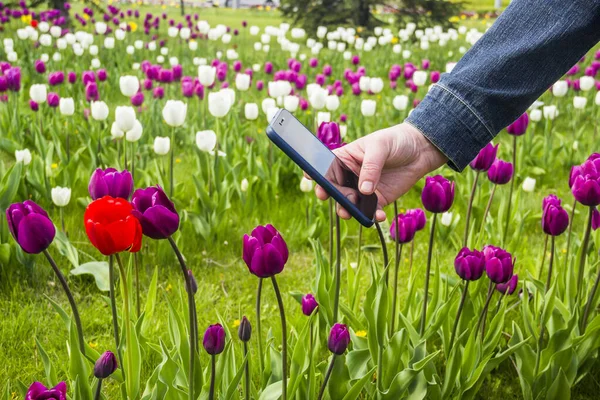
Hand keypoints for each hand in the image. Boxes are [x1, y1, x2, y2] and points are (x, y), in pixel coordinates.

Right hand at [315, 123, 447, 220]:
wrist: (421, 150)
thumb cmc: (395, 141)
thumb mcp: (380, 147)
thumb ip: (371, 167)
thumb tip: (364, 190)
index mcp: (344, 158)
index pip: (326, 167)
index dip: (317, 173)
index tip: (312, 178)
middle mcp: (350, 176)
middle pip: (334, 189)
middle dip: (333, 196)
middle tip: (336, 198)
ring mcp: (362, 190)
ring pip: (349, 204)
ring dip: (348, 210)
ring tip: (351, 212)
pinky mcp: (378, 200)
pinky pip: (370, 211)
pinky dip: (371, 216)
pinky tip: (377, 216)